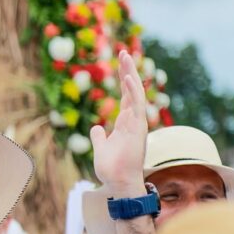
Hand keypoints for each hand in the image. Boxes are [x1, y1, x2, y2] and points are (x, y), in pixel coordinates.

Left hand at [90, 51, 147, 197]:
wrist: (118, 183)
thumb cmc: (112, 169)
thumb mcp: (101, 148)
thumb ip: (99, 137)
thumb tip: (96, 128)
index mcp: (125, 123)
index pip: (126, 97)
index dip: (124, 80)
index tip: (121, 63)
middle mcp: (133, 120)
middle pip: (131, 90)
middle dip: (128, 70)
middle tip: (124, 51)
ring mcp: (136, 123)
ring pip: (135, 93)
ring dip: (130, 74)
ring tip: (125, 56)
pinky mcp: (137, 128)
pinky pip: (136, 105)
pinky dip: (133, 90)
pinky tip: (128, 77)